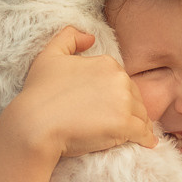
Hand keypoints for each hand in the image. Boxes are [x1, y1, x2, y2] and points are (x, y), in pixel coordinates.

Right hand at [5, 28, 155, 160]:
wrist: (35, 123)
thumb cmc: (39, 92)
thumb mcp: (49, 55)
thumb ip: (69, 38)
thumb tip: (90, 37)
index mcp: (107, 63)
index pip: (122, 81)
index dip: (117, 95)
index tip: (110, 107)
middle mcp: (119, 79)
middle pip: (135, 97)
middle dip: (130, 109)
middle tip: (121, 124)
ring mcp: (123, 102)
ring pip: (141, 115)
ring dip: (139, 124)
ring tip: (134, 135)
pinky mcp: (124, 125)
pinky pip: (144, 133)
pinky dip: (146, 139)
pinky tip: (146, 144)